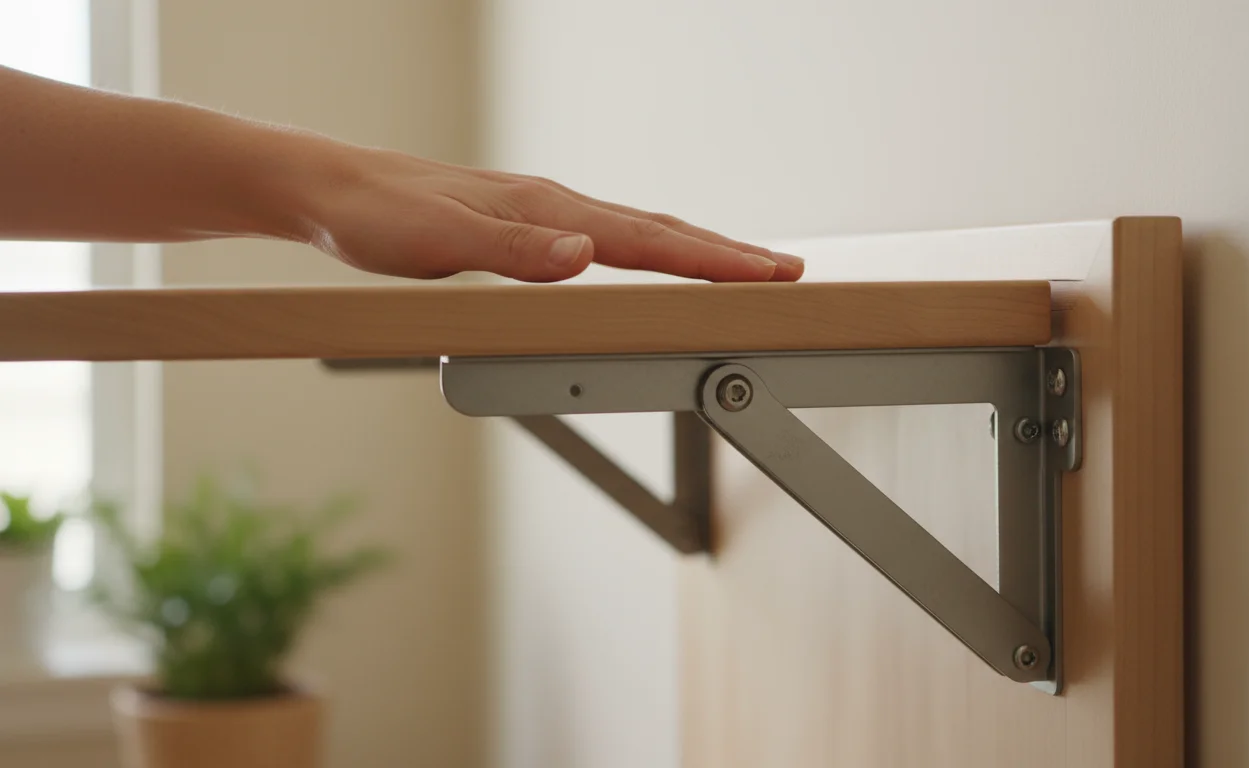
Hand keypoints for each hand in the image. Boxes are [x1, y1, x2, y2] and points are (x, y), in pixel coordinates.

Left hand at [293, 145, 804, 282]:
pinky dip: (649, 248)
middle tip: (783, 271)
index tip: (766, 272)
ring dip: (694, 249)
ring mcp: (543, 212)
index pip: (646, 240)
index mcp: (546, 210)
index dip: (711, 260)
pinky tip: (650, 257)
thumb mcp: (438, 242)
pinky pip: (608, 236)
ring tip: (738, 265)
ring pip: (638, 231)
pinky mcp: (526, 225)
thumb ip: (516, 252)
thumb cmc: (376, 216)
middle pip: (659, 230)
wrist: (331, 189)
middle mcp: (554, 206)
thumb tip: (588, 253)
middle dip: (726, 253)